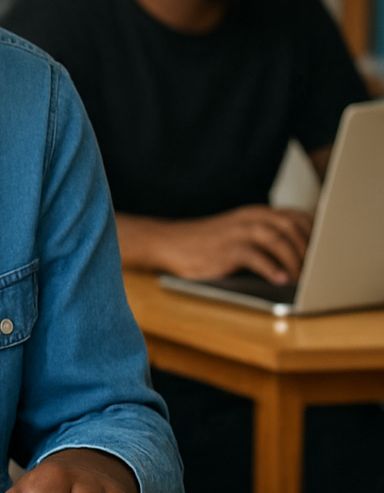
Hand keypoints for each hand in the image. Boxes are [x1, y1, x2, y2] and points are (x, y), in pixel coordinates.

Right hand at [118, 206, 312, 284]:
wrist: (169, 243)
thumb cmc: (206, 244)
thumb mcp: (239, 233)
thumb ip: (265, 237)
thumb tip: (300, 256)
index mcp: (256, 213)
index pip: (298, 217)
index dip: (316, 234)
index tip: (324, 253)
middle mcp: (250, 218)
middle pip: (293, 226)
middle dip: (309, 250)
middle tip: (316, 271)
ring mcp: (238, 232)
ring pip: (279, 239)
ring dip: (296, 260)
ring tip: (302, 280)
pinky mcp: (227, 249)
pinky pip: (256, 257)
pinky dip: (272, 269)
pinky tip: (280, 280)